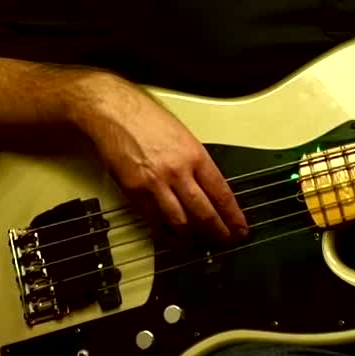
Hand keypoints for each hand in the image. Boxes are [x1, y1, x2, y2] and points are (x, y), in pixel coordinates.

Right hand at [73, 73, 248, 241]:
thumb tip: (207, 188)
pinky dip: (166, 232)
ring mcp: (155, 184)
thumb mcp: (183, 136)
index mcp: (195, 155)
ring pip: (180, 222)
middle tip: (225, 240)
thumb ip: (196, 163)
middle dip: (218, 231)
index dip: (233, 216)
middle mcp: (178, 171)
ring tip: (200, 243)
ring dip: (193, 237)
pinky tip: (174, 236)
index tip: (239, 228)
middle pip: (204, 212)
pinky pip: (154, 221)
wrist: (115, 112)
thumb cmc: (146, 118)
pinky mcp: (135, 192)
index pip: (221, 193)